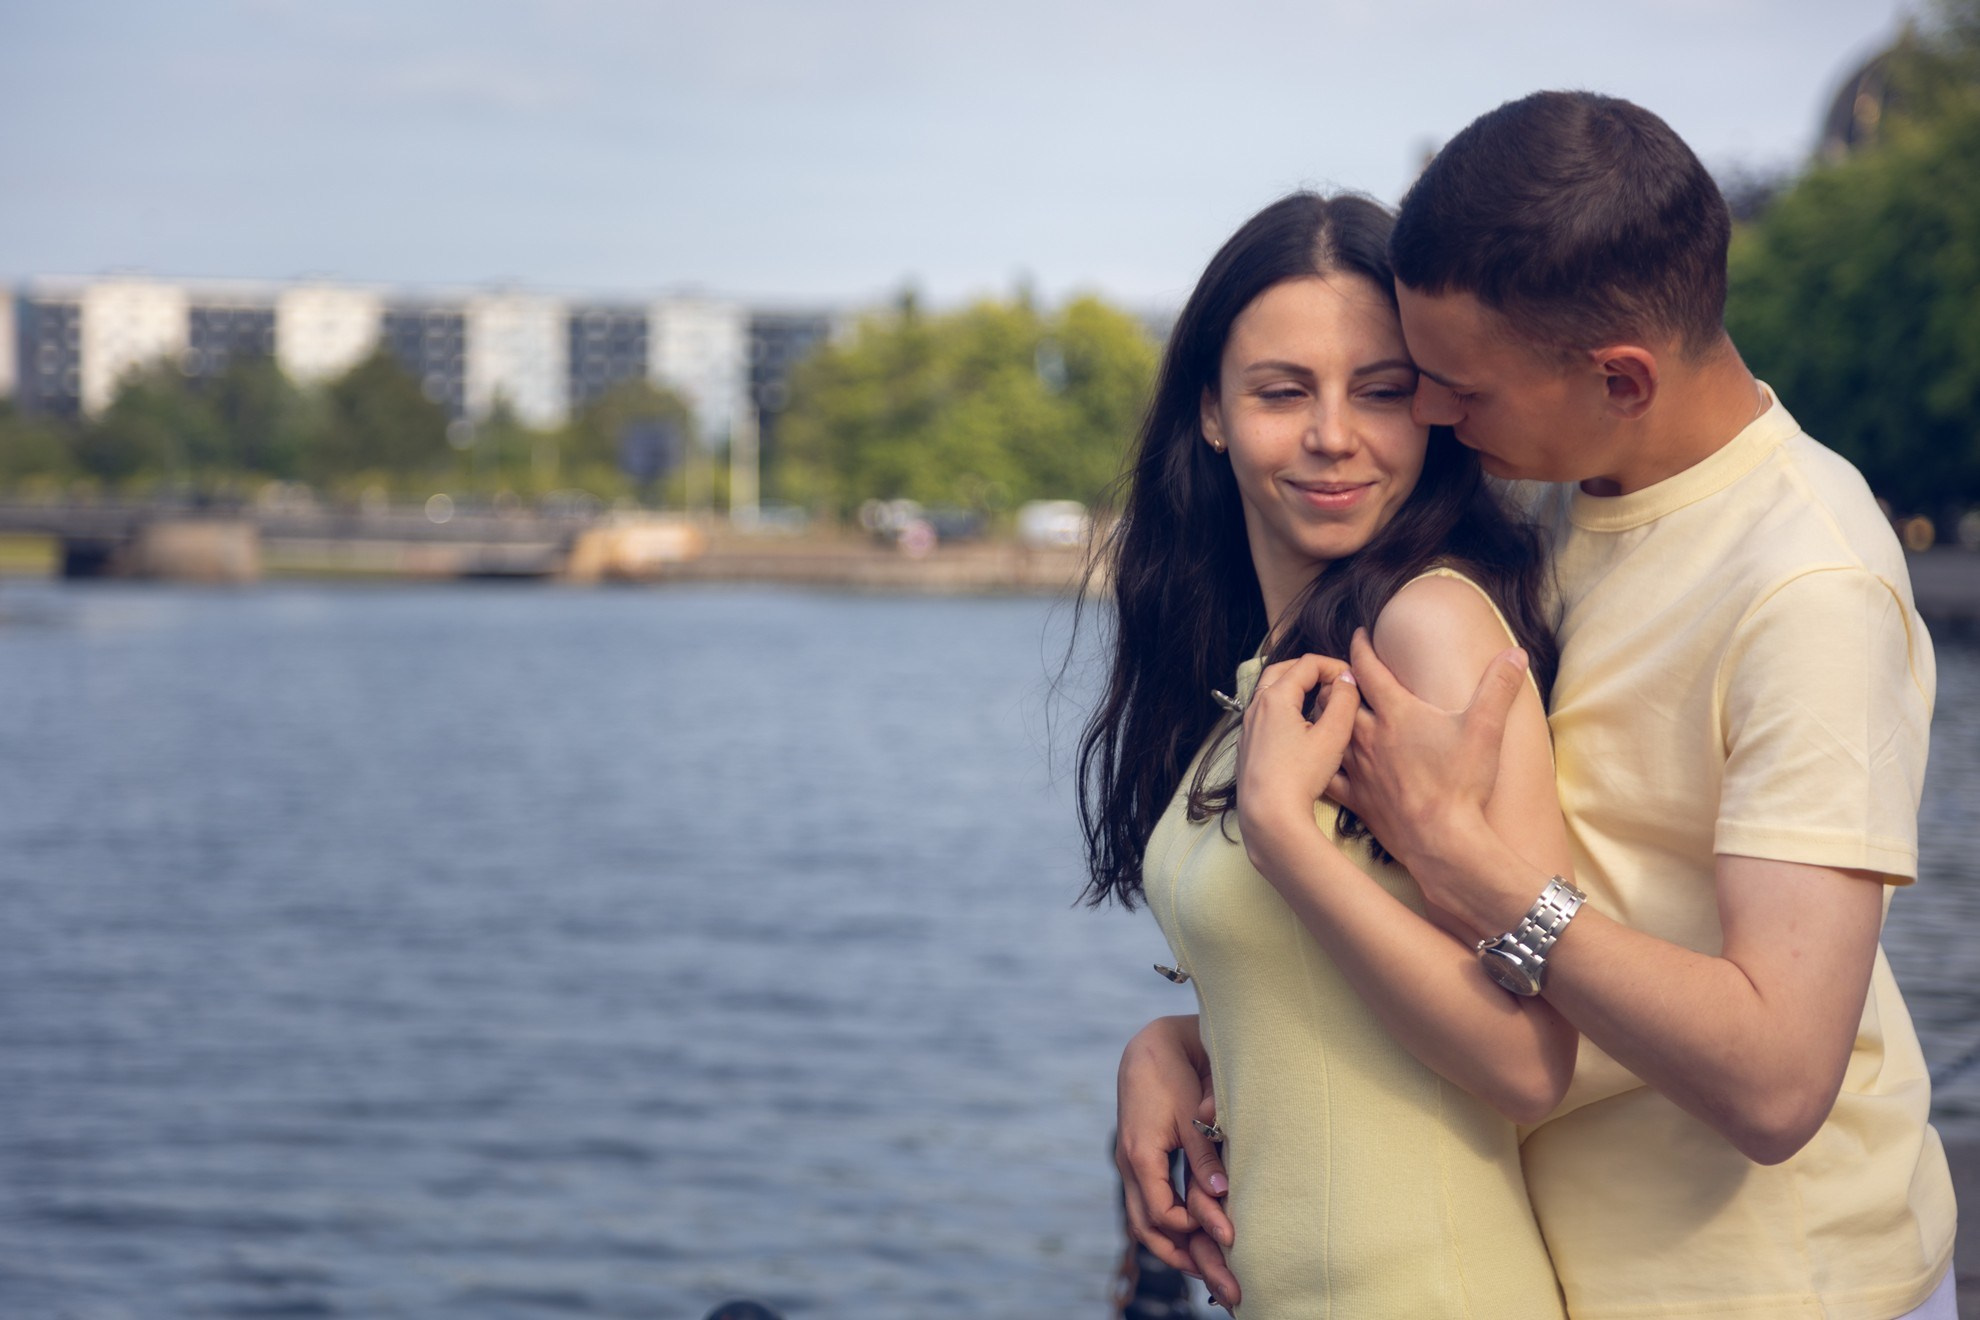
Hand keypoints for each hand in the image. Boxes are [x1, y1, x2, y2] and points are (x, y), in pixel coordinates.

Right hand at [1115, 1018, 1235, 1281]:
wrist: (1148, 1047)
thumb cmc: (1174, 1075)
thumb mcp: (1192, 1113)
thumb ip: (1205, 1154)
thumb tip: (1221, 1194)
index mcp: (1141, 1155)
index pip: (1162, 1213)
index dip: (1193, 1230)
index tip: (1225, 1238)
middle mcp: (1129, 1165)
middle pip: (1146, 1228)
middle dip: (1181, 1257)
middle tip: (1217, 1283)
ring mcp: (1130, 1164)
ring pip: (1141, 1220)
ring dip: (1171, 1247)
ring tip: (1205, 1270)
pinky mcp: (1138, 1160)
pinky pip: (1145, 1204)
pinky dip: (1166, 1226)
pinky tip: (1191, 1237)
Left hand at [1234, 653, 1360, 864]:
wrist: (1268, 813)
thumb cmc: (1300, 775)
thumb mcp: (1332, 736)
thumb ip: (1344, 702)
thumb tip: (1347, 679)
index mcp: (1276, 697)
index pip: (1307, 663)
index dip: (1334, 665)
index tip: (1352, 679)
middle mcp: (1256, 706)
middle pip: (1282, 670)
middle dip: (1309, 670)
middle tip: (1333, 680)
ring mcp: (1248, 726)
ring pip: (1270, 692)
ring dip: (1294, 688)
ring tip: (1319, 700)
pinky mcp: (1247, 745)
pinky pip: (1264, 714)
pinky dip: (1283, 708)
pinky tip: (1300, 727)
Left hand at [1330, 627, 1526, 877]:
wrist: (1442, 839)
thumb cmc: (1462, 782)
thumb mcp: (1486, 728)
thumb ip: (1499, 686)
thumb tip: (1516, 652)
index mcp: (1397, 712)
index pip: (1368, 668)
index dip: (1362, 647)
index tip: (1358, 635)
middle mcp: (1369, 735)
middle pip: (1340, 697)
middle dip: (1339, 681)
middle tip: (1340, 673)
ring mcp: (1358, 767)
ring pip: (1328, 733)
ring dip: (1325, 719)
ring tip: (1326, 711)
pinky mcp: (1355, 797)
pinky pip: (1328, 775)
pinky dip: (1321, 763)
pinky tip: (1318, 762)